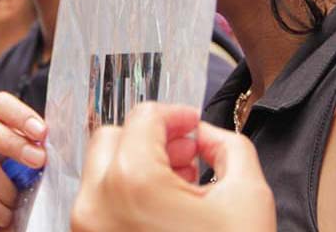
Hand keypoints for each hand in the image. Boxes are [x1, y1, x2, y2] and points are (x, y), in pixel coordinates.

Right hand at [0, 92, 46, 230]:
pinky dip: (5, 215)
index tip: (41, 132)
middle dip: (13, 143)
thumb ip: (35, 147)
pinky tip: (4, 217)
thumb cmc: (11, 191)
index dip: (19, 114)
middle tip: (39, 160)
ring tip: (15, 201)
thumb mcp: (24, 164)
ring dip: (11, 191)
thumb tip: (64, 134)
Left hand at [71, 102, 276, 231]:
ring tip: (180, 183)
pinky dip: (125, 192)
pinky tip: (163, 208)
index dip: (175, 114)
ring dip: (138, 161)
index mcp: (132, 180)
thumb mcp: (248, 193)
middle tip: (187, 151)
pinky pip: (99, 201)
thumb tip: (204, 134)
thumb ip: (228, 144)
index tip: (194, 124)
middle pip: (115, 137)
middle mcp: (97, 201)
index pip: (144, 117)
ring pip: (102, 168)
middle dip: (153, 137)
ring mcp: (87, 228)